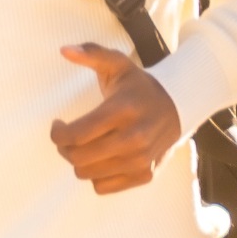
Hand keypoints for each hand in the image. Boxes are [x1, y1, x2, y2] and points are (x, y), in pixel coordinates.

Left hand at [50, 43, 182, 193]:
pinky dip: (96, 175)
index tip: (58, 124)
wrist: (179, 106)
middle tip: (69, 137)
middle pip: (77, 157)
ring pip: (87, 174)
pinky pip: (103, 187)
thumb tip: (64, 50)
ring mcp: (141, 160)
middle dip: (64, 148)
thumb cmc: (139, 87)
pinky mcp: (144, 175)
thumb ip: (92, 54)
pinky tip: (102, 158)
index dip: (57, 133)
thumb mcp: (118, 65)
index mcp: (122, 111)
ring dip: (79, 161)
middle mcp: (134, 138)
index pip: (75, 135)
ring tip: (86, 146)